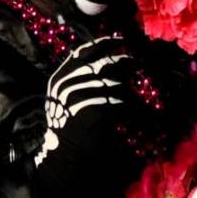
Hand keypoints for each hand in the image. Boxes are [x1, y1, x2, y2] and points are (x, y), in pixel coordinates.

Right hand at [35, 38, 129, 168]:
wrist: (65, 157)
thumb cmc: (67, 130)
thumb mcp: (62, 99)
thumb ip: (75, 78)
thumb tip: (102, 60)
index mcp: (60, 78)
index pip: (84, 51)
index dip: (104, 43)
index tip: (120, 40)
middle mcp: (69, 84)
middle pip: (105, 64)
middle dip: (124, 63)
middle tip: (137, 64)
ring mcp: (82, 97)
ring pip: (117, 84)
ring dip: (129, 90)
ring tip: (133, 98)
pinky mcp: (97, 111)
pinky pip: (123, 103)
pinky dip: (133, 108)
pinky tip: (136, 115)